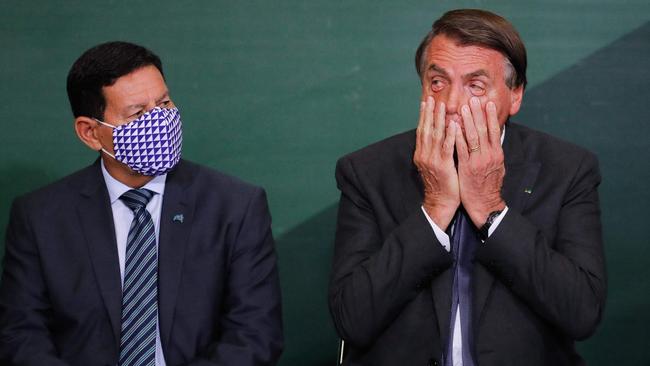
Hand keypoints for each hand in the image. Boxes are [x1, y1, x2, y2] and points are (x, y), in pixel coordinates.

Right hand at [414, 96, 459, 229]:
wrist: (440, 203)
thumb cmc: (441, 184)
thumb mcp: (434, 165)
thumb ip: (434, 150)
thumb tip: (438, 136)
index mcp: (421, 154)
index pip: (421, 131)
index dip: (424, 116)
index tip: (426, 102)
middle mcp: (424, 155)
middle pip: (425, 129)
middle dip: (429, 113)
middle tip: (431, 98)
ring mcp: (432, 160)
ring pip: (435, 135)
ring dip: (438, 119)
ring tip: (441, 106)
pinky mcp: (442, 166)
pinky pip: (446, 147)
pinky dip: (449, 134)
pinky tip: (453, 124)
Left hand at [455, 97, 505, 226]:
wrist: (485, 204)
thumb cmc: (488, 186)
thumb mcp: (497, 167)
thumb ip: (494, 152)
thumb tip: (493, 140)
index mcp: (497, 154)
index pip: (494, 130)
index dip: (491, 116)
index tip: (487, 103)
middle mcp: (489, 155)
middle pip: (483, 130)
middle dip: (478, 113)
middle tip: (473, 99)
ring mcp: (478, 161)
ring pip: (473, 136)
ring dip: (468, 120)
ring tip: (464, 107)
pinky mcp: (467, 168)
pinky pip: (462, 149)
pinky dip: (458, 136)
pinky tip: (454, 126)